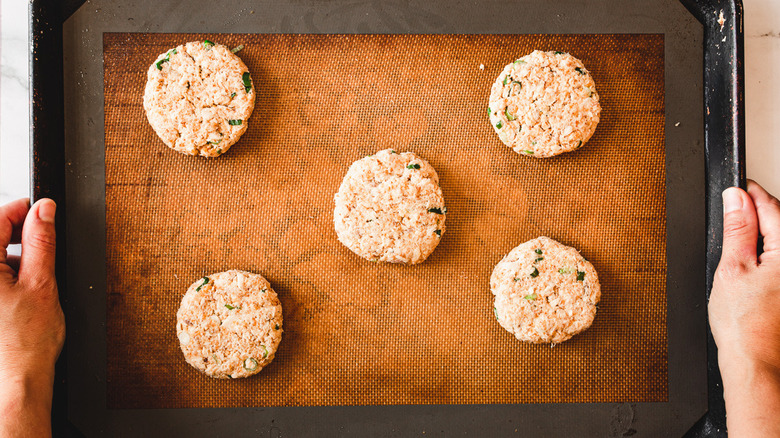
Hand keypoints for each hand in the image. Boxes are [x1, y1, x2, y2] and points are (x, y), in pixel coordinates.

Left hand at [0, 198, 64, 436]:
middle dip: (20, 236)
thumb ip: (42, 241)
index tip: (45, 211)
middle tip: (45, 249)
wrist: (16, 381)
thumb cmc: (25, 343)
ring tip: (34, 281)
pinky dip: (8, 277)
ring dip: (15, 258)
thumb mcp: (42, 283)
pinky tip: (22, 294)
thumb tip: (44, 210)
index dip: (25, 210)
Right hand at [709, 180, 779, 436]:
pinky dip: (769, 258)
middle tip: (732, 214)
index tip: (735, 188)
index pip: (771, 207)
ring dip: (764, 237)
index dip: (750, 194)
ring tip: (739, 249)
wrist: (757, 362)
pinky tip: (753, 271)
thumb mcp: (731, 268)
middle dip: (758, 215)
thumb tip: (735, 198)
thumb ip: (736, 228)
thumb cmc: (744, 324)